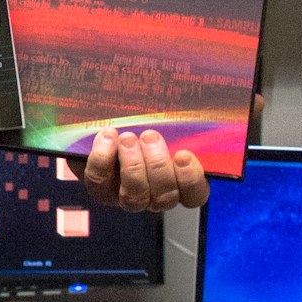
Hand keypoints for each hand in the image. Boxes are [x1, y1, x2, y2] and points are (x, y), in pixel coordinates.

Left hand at [82, 128, 210, 212]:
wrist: (107, 128)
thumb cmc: (145, 125)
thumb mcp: (165, 122)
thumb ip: (178, 124)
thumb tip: (201, 104)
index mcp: (179, 183)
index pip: (195, 195)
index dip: (191, 179)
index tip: (183, 155)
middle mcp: (156, 197)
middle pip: (164, 196)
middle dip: (157, 165)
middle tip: (150, 136)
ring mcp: (128, 197)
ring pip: (135, 195)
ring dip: (132, 165)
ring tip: (128, 138)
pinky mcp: (101, 190)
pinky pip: (101, 181)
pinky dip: (103, 159)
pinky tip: (108, 136)